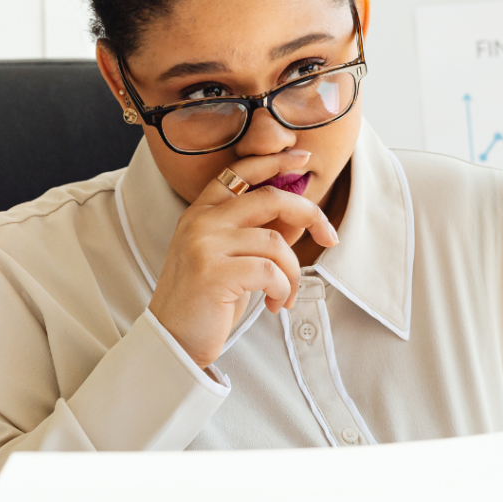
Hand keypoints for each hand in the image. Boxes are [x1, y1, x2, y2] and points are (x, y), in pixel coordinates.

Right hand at [147, 149, 338, 368]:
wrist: (173, 342)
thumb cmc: (207, 301)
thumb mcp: (232, 257)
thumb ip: (259, 231)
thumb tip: (301, 215)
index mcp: (202, 210)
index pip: (242, 171)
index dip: (276, 161)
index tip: (303, 159)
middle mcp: (201, 220)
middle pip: (271, 198)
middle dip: (309, 215)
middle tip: (330, 237)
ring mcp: (204, 243)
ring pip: (276, 241)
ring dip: (293, 273)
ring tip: (285, 295)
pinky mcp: (213, 272)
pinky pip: (270, 271)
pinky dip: (283, 289)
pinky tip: (276, 305)